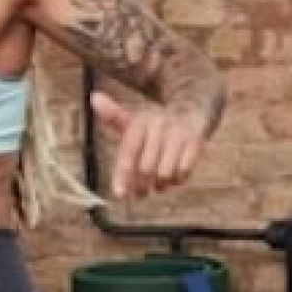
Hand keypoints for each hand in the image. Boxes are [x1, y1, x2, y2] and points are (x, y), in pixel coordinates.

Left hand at [92, 89, 210, 199]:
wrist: (192, 110)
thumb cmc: (154, 125)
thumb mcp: (133, 121)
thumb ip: (112, 117)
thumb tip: (95, 97)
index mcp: (140, 121)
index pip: (129, 150)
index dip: (123, 173)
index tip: (120, 194)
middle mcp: (159, 124)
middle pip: (145, 168)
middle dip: (141, 185)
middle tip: (140, 193)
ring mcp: (179, 133)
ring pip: (164, 174)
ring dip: (160, 184)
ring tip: (158, 183)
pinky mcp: (196, 142)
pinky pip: (183, 172)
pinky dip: (178, 179)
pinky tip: (175, 175)